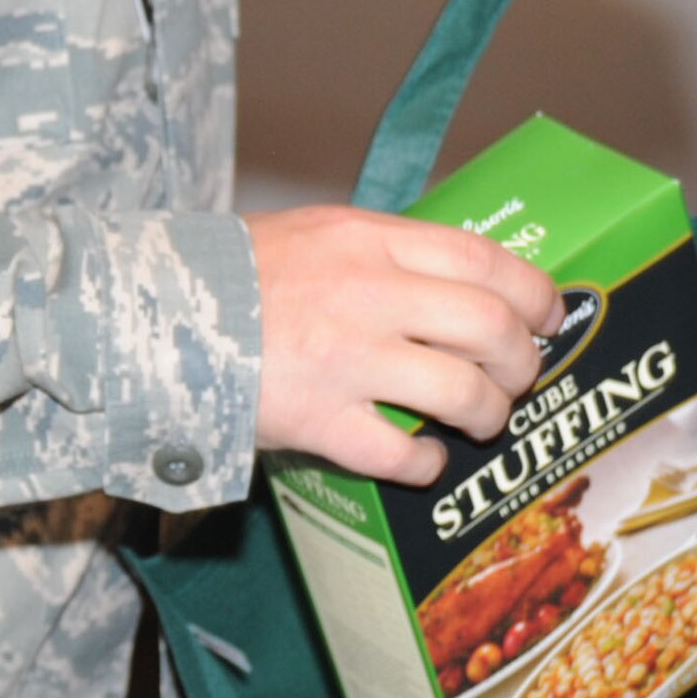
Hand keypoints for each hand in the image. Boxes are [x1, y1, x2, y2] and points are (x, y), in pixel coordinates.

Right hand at [245, 207, 564, 485]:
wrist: (148, 314)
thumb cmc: (227, 275)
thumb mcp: (311, 234)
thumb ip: (379, 252)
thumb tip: (448, 280)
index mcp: (368, 241)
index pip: (482, 259)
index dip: (532, 291)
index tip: (549, 313)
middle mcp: (367, 295)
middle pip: (488, 326)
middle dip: (522, 359)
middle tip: (519, 375)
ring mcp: (345, 360)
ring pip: (461, 392)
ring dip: (487, 412)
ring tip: (480, 420)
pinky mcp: (318, 420)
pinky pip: (400, 452)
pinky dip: (425, 462)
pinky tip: (423, 460)